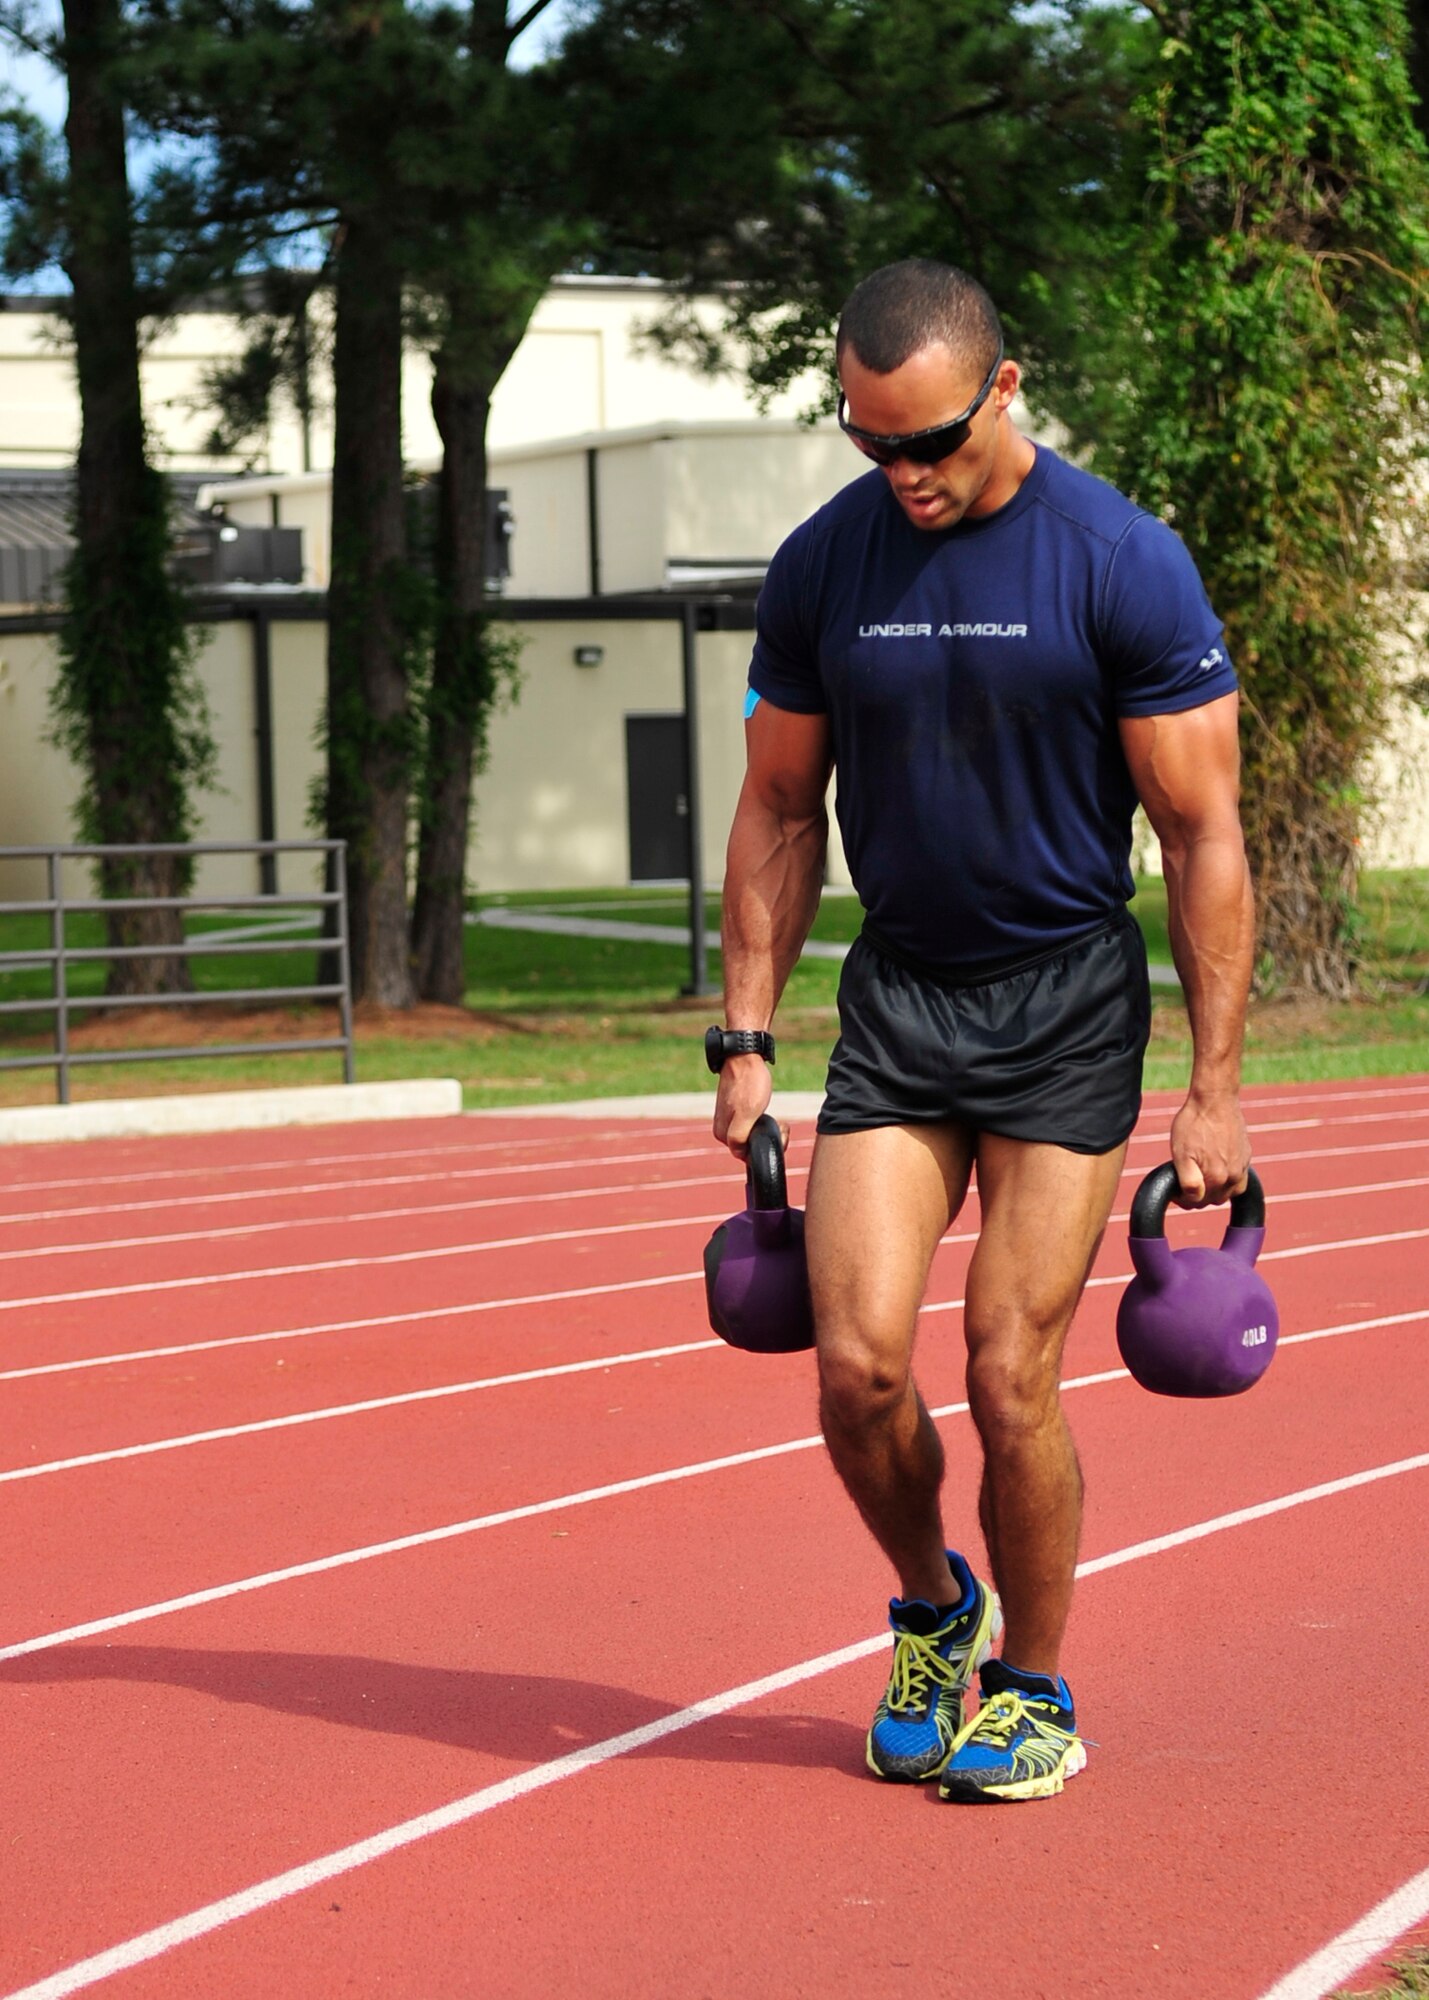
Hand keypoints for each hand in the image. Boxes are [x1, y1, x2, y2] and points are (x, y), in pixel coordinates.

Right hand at [712, 1054, 773, 1159]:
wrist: (745, 1057)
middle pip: (750, 1146)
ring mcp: (729, 1119)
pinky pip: (753, 1125)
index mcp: (722, 1134)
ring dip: (769, 1130)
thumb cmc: (748, 1082)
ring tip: (779, 1120)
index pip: (746, 1155)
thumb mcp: (747, 1113)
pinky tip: (769, 1111)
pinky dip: (764, 1121)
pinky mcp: (736, 1111)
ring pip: (754, 1135)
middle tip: (782, 1125)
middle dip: (768, 1138)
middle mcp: (722, 1129)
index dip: (766, 1147)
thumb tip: (739, 1153)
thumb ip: (739, 1136)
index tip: (779, 1130)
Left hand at [1169, 1089, 1250, 1207]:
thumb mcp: (1181, 1154)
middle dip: (1200, 1194)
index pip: (1198, 1202)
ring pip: (1230, 1191)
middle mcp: (1234, 1176)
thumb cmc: (1194, 1124)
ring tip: (1202, 1172)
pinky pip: (1240, 1177)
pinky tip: (1217, 1165)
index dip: (1183, 1197)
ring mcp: (1243, 1166)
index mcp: (1217, 1178)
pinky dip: (1228, 1177)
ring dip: (1216, 1188)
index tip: (1175, 1187)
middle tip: (1186, 1178)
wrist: (1215, 1099)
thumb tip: (1194, 1200)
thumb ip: (1188, 1182)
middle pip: (1215, 1199)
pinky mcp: (1247, 1155)